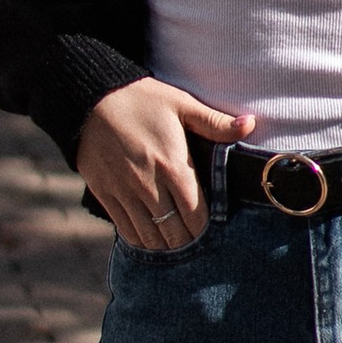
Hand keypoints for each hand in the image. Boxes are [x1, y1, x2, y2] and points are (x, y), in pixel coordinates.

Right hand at [76, 77, 250, 247]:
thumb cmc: (141, 99)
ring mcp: (125, 192)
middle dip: (186, 240)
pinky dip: (140, 239)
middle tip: (192, 238)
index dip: (204, 229)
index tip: (208, 229)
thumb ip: (216, 123)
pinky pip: (126, 230)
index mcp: (173, 166)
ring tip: (173, 242)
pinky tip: (149, 237)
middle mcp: (150, 185)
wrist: (91, 98)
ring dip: (165, 244)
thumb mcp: (181, 104)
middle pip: (174, 233)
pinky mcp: (105, 194)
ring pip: (150, 236)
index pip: (196, 216)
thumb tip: (251, 124)